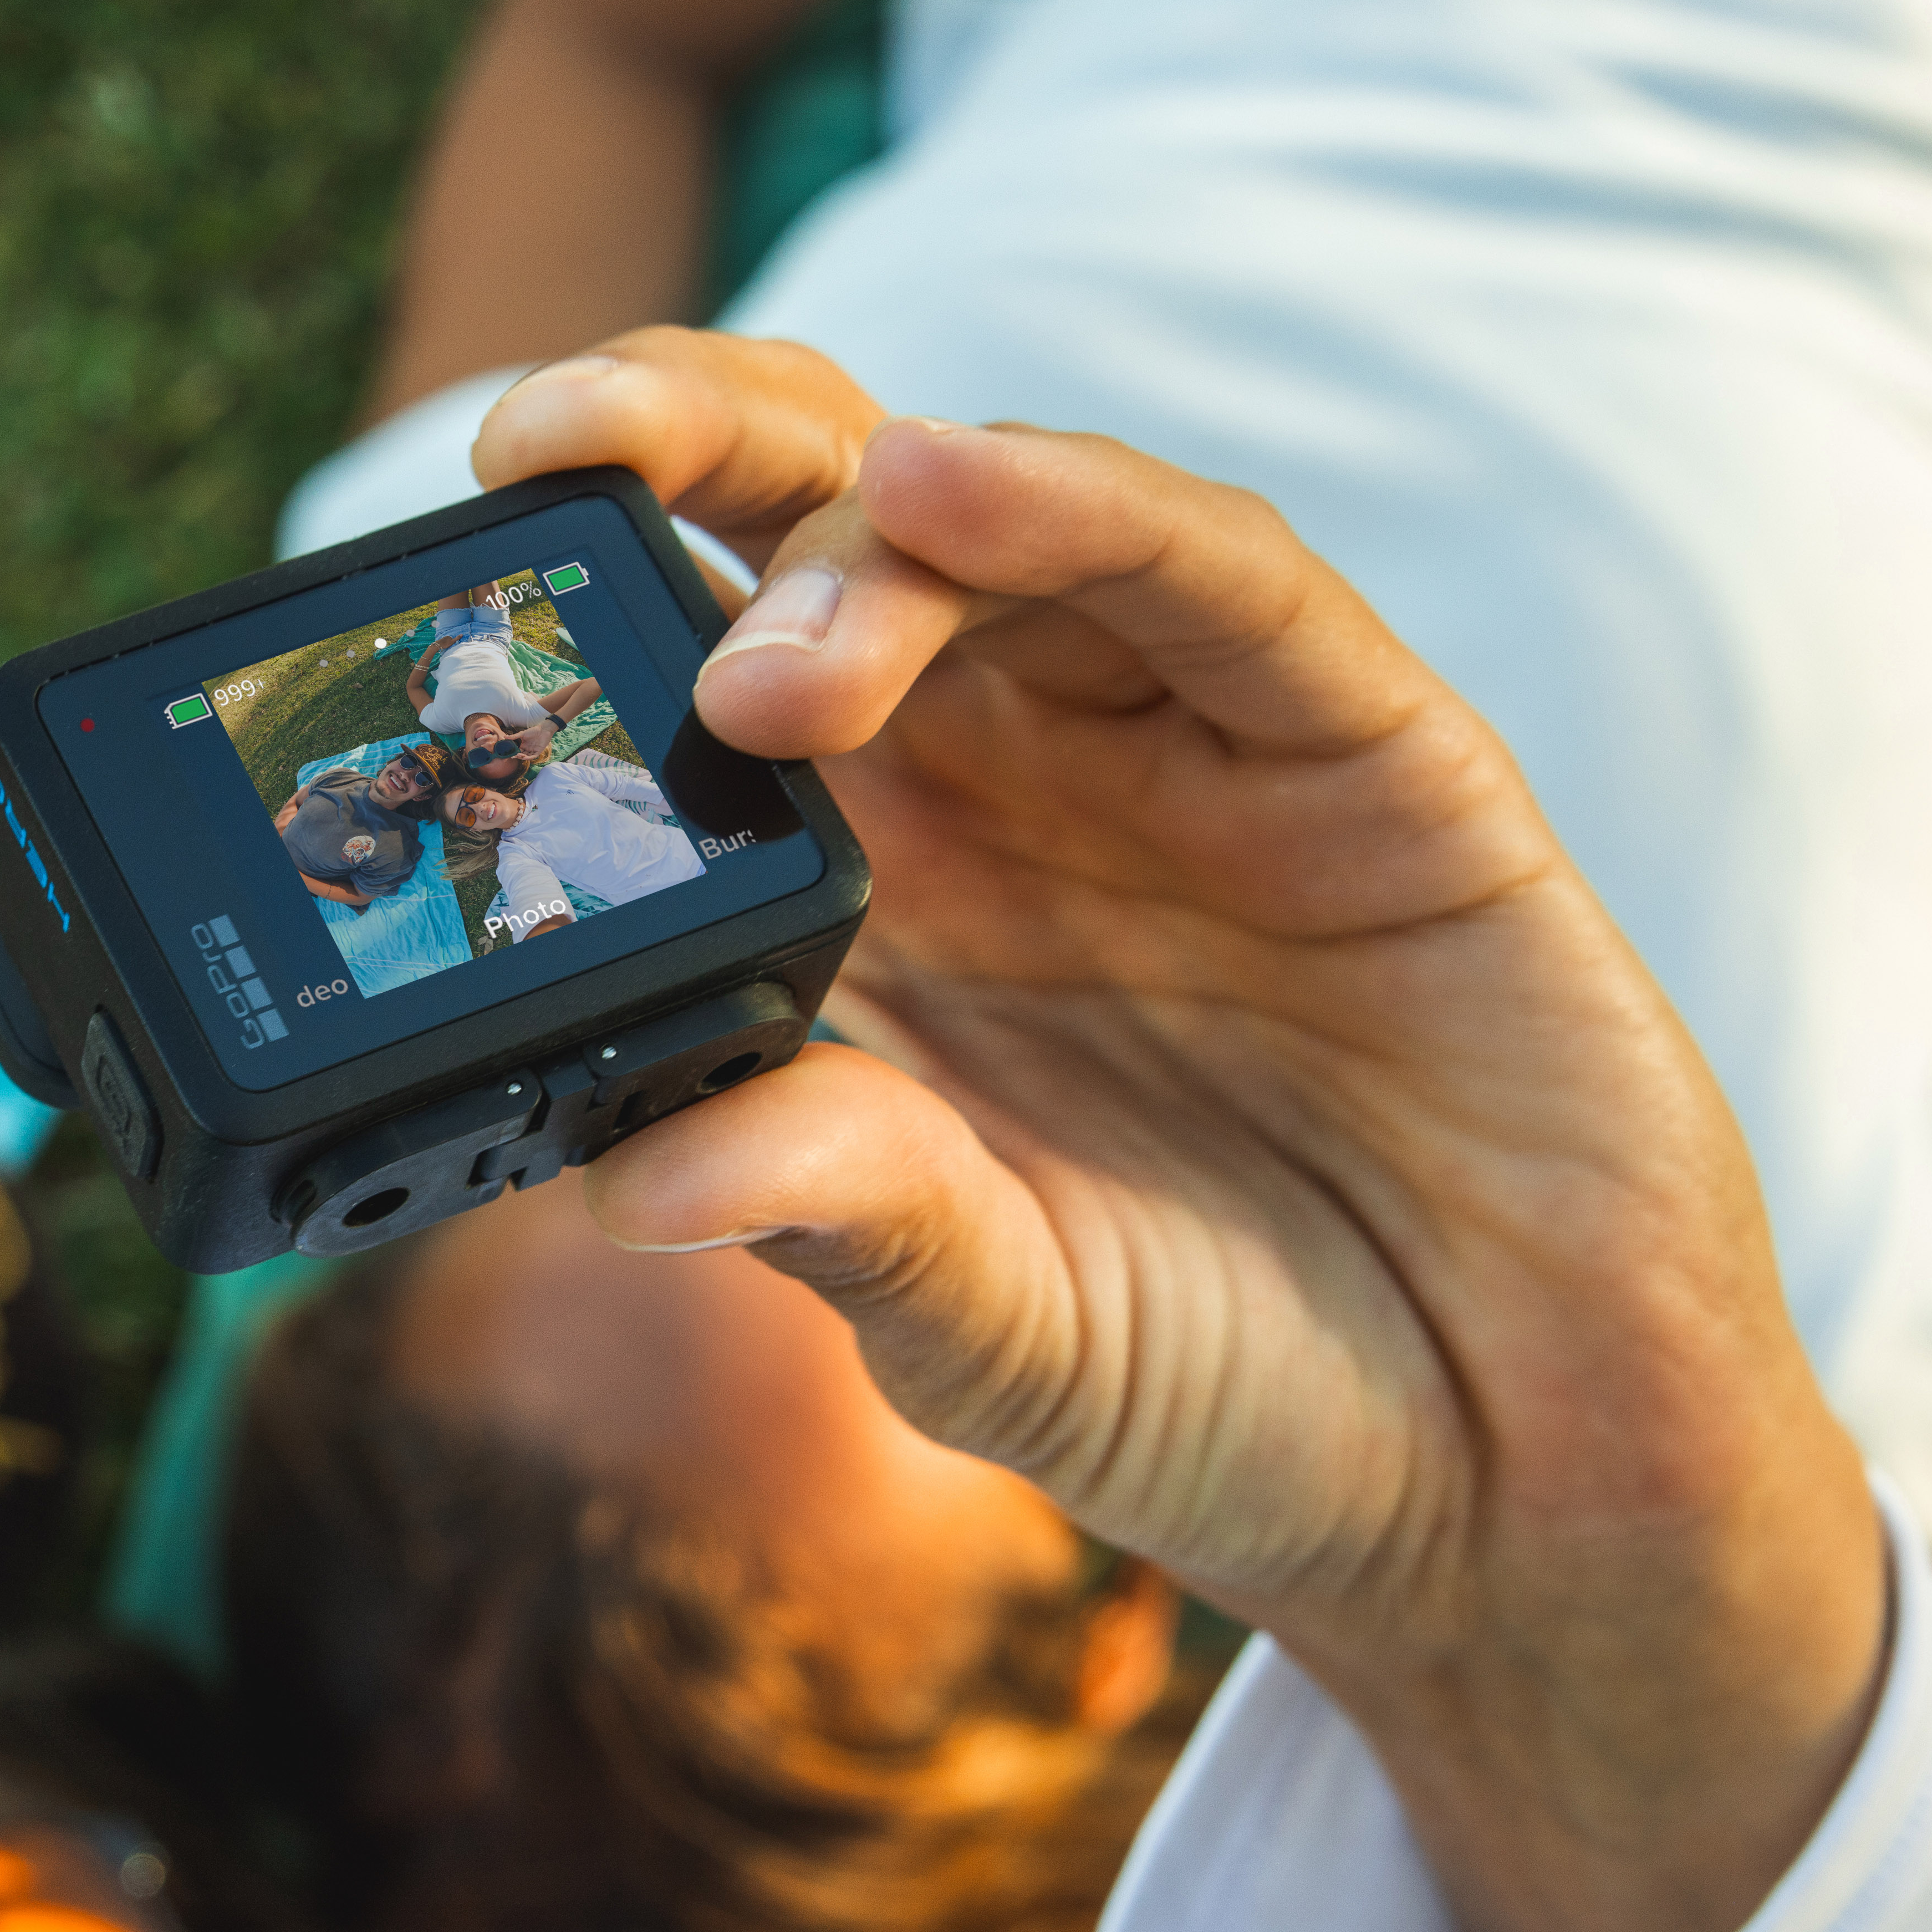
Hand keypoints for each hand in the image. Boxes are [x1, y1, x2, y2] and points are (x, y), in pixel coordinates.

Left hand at [470, 331, 1887, 1931]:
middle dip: (672, 445)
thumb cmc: (1223, 1392)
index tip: (432, 578)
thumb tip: (627, 1173)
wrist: (1499, 1486)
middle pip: (811, 525)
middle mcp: (1000, 783)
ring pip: (992, 514)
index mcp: (868, 898)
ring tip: (764, 653)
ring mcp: (1176, 746)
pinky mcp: (1360, 748)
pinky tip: (969, 482)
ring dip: (856, 532)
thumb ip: (843, 1218)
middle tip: (541, 459)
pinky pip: (1215, 580)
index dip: (568, 601)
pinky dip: (1083, 510)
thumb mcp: (995, 1327)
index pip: (689, 675)